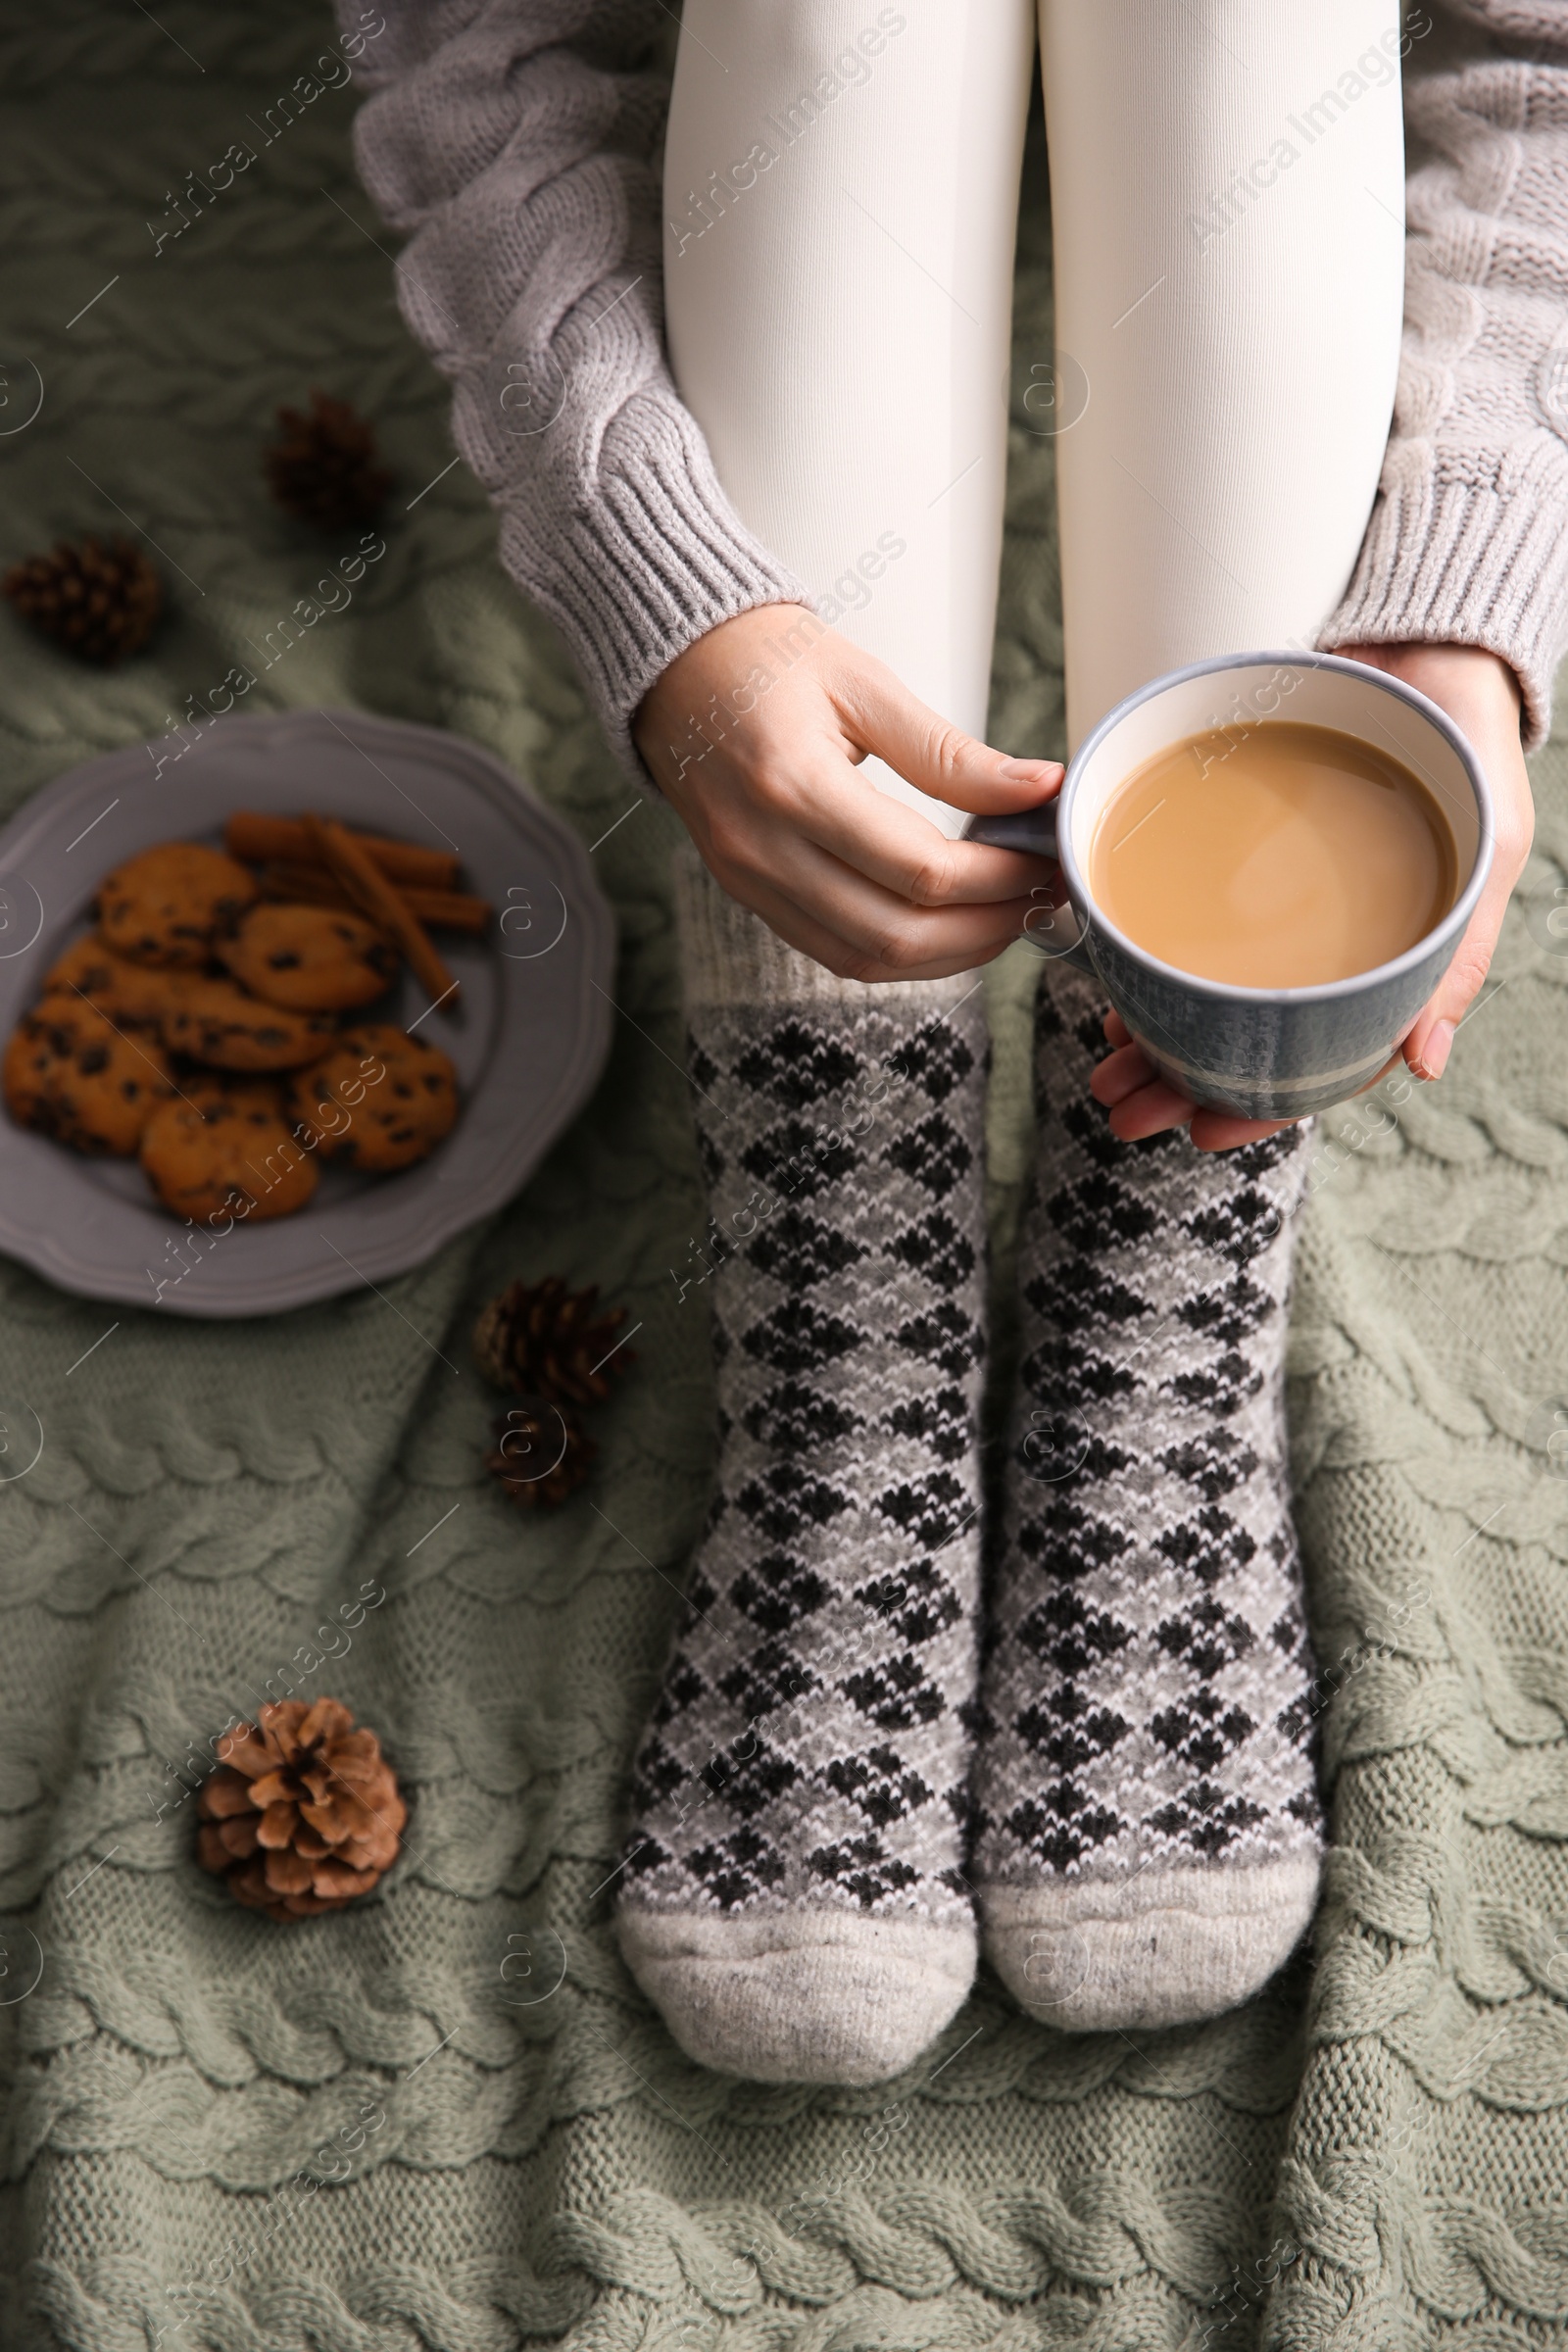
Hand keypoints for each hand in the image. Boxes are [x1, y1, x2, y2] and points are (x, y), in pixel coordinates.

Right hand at [634, 605, 1060, 980]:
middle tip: (1039, 902)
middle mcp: (763, 848)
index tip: (1045, 860)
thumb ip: (952, 753)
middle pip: (896, 934)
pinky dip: (899, 953)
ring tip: (1005, 919)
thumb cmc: (765, 660)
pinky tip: (946, 926)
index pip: (919, 870)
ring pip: (865, 960)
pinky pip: (833, 952)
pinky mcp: (747, 895)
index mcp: (794, 784)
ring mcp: (749, 881)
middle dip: (984, 929)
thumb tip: (1037, 789)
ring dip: (948, 955)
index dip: (997, 879)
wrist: (673, 667)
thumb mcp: (866, 686)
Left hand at [1091, 642, 1534, 1150]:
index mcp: (1383, 963)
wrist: (1427, 647)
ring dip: (1152, 1030)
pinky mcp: (1234, 856)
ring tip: (1103, 1060)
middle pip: (1242, 1038)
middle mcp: (1322, 945)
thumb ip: (1460, 956)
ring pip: (1203, 989)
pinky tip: (1110, 979)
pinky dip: (1145, 953)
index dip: (1256, 1106)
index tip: (1196, 1132)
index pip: (1314, 1061)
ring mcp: (1276, 906)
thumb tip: (1423, 1062)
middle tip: (1120, 1103)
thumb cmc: (1467, 752)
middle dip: (1178, 1078)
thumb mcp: (1484, 855)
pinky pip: (1180, 916)